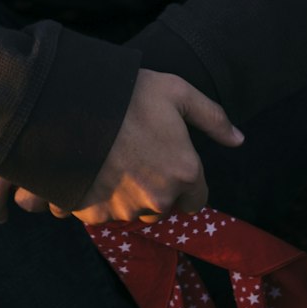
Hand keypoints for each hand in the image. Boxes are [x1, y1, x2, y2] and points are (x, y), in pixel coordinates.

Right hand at [0, 69, 242, 225]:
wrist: (68, 105)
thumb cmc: (128, 94)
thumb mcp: (177, 92)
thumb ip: (212, 118)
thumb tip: (239, 140)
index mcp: (184, 173)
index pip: (196, 199)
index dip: (184, 180)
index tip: (168, 160)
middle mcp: (157, 200)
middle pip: (164, 207)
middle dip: (155, 188)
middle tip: (138, 156)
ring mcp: (123, 210)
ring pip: (133, 211)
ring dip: (128, 194)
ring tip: (114, 160)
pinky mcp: (92, 214)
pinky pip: (103, 213)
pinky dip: (100, 198)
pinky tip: (93, 169)